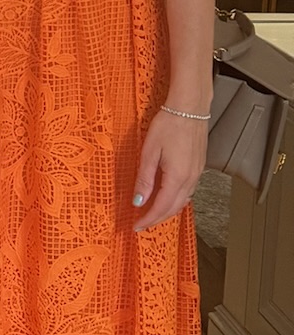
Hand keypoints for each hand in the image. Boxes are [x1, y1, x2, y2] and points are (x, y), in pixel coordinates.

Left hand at [132, 108, 207, 231]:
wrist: (190, 108)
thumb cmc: (168, 125)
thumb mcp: (150, 151)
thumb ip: (145, 179)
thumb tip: (138, 201)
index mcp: (178, 177)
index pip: (161, 207)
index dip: (148, 219)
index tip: (136, 226)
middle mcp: (191, 179)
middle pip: (174, 208)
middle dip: (157, 219)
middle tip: (142, 224)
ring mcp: (198, 173)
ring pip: (182, 201)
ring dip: (167, 211)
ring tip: (152, 214)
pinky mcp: (199, 167)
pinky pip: (188, 191)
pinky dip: (176, 200)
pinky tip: (167, 197)